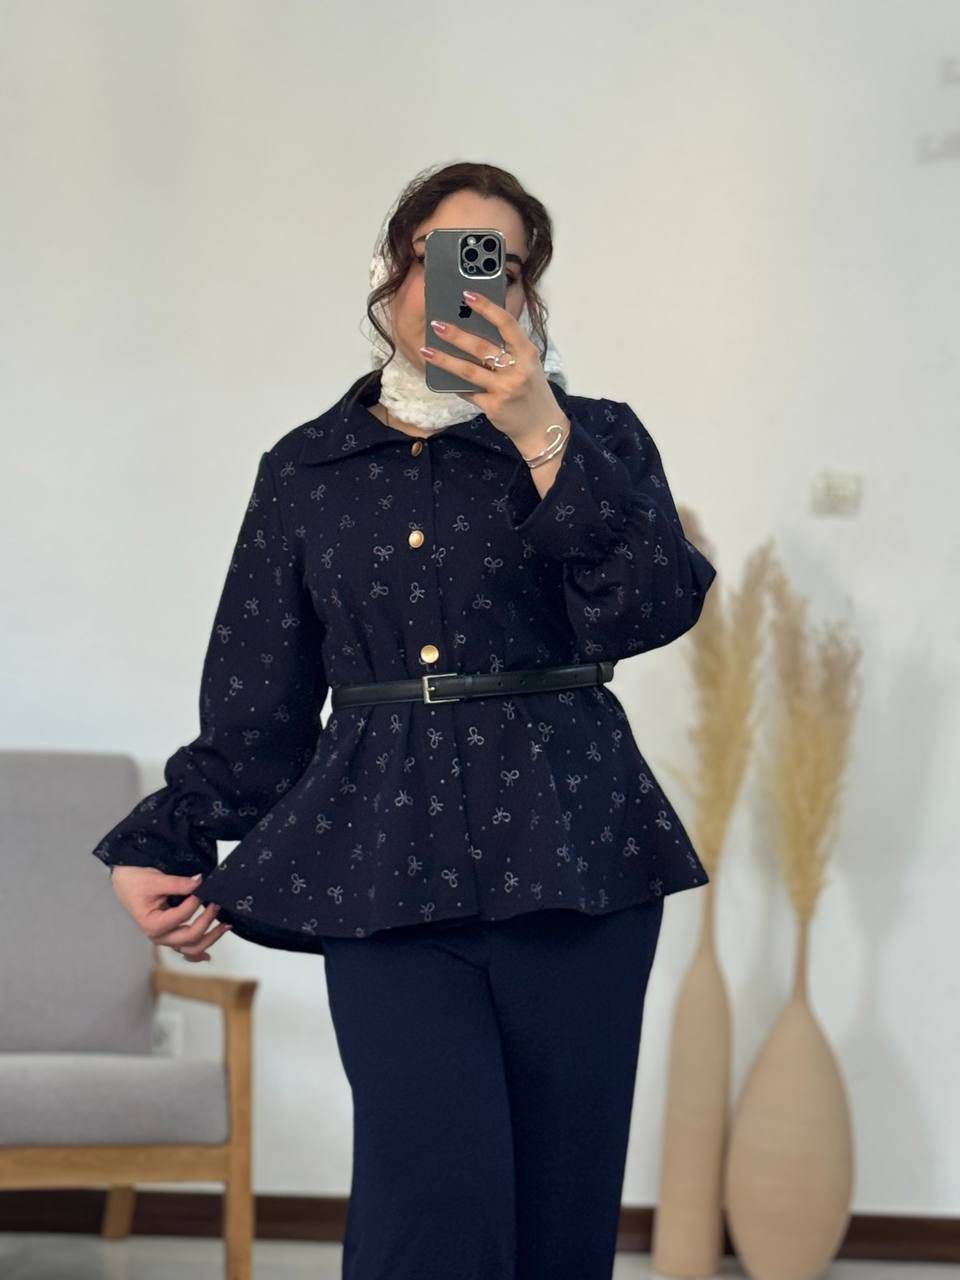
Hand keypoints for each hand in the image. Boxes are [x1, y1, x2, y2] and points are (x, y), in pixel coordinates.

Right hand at [110, 866, 231, 962]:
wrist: (125, 883)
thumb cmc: (135, 882)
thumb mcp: (156, 880)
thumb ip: (179, 883)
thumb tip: (200, 882)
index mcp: (152, 924)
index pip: (182, 916)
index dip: (195, 902)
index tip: (203, 886)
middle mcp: (159, 937)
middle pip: (190, 938)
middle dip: (207, 921)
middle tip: (217, 904)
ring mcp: (165, 939)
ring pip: (191, 948)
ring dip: (210, 938)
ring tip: (225, 925)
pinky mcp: (169, 936)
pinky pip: (185, 951)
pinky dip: (198, 953)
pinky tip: (209, 955)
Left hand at [420, 290, 569, 454]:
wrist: (541, 426)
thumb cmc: (531, 389)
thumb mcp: (528, 364)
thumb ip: (508, 349)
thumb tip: (473, 329)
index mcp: (528, 353)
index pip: (507, 324)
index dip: (486, 307)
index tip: (467, 295)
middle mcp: (518, 370)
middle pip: (482, 347)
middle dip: (456, 335)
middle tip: (436, 324)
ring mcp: (505, 390)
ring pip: (469, 371)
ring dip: (445, 359)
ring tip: (426, 350)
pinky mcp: (493, 407)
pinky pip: (468, 392)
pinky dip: (454, 384)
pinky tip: (440, 377)